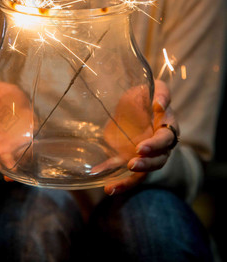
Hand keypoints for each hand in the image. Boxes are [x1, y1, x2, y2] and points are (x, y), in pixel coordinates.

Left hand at [104, 79, 178, 194]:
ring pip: (146, 171)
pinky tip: (108, 189)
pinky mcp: (134, 161)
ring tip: (114, 183)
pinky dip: (120, 184)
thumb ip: (160, 92)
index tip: (142, 147)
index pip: (166, 137)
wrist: (135, 106)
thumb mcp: (153, 88)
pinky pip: (131, 177)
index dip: (156, 144)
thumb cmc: (145, 96)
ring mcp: (148, 155)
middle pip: (160, 158)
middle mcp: (161, 144)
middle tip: (133, 162)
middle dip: (147, 162)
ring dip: (133, 178)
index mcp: (167, 126)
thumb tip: (159, 104)